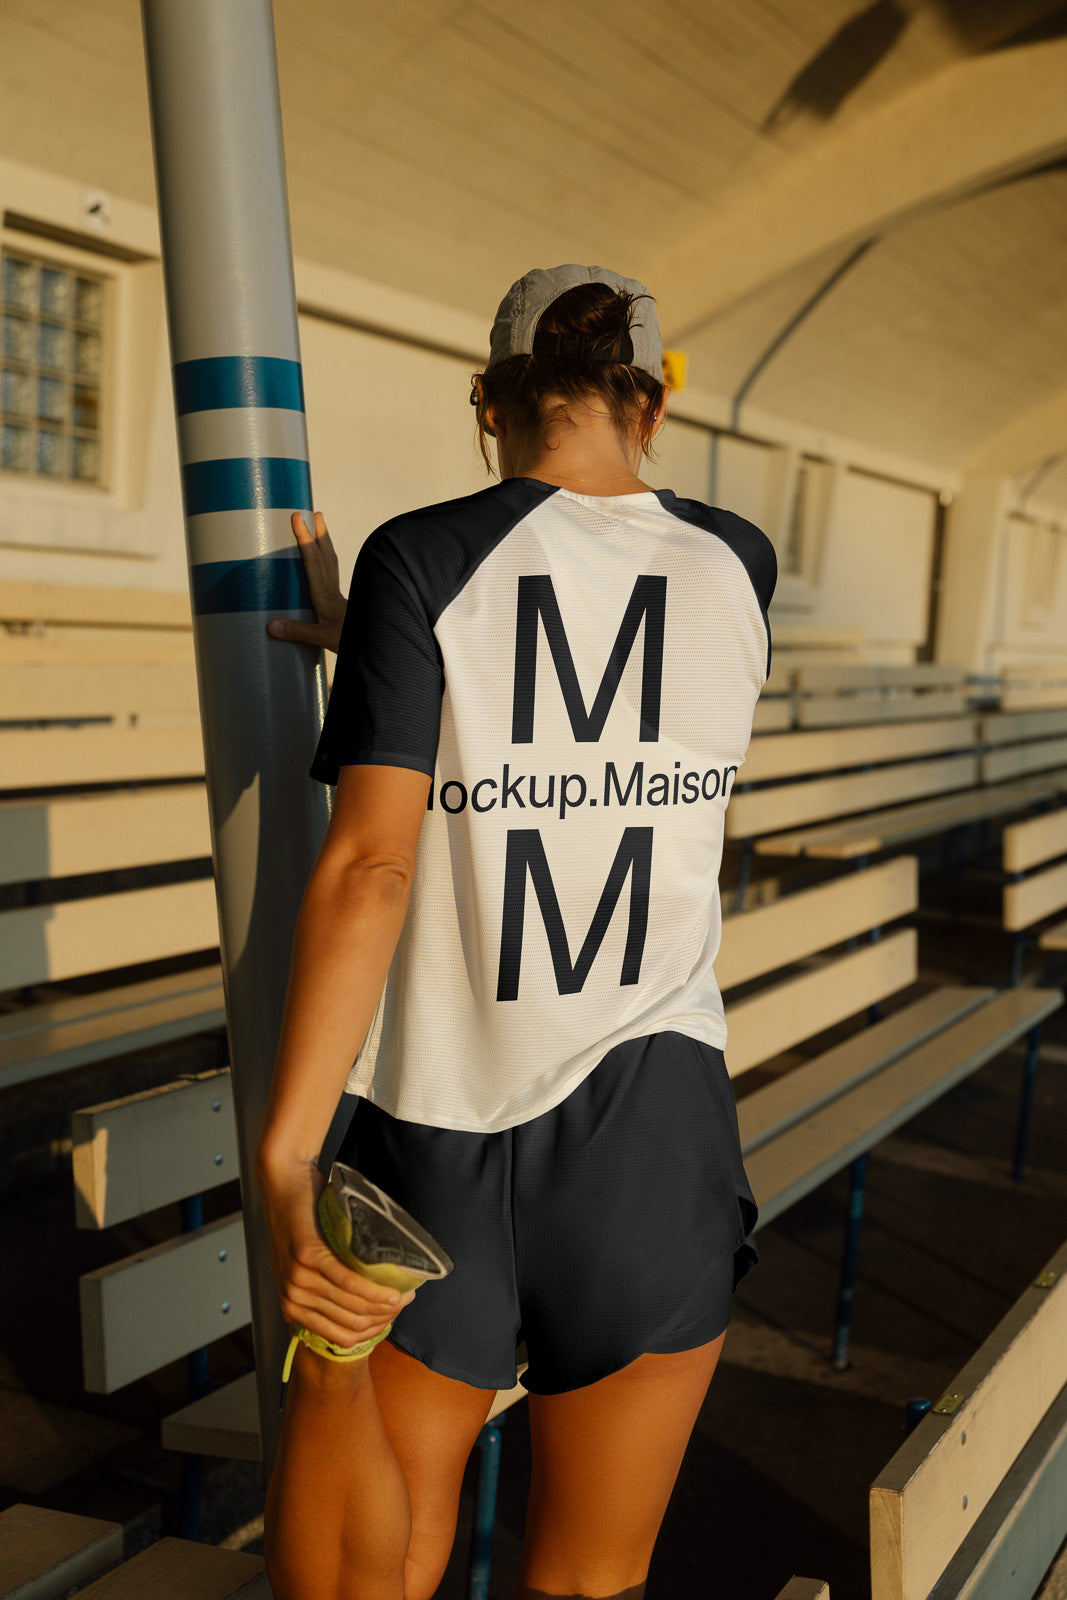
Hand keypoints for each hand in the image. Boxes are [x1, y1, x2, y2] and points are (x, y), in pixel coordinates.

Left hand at [257, 1155, 414, 1347]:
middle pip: (350, 1324)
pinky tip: (391, 1289)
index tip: (394, 1317)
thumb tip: (364, 1307)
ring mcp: (299, 1279)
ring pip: (352, 1306)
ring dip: (384, 1305)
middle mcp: (293, 1298)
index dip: (373, 1332)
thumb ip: (323, 1290)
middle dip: (384, 1318)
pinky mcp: (309, 1257)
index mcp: (293, 1307)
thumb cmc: (302, 1222)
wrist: (285, 1185)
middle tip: (407, 1302)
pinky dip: (373, 1289)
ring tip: (406, 1294)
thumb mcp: (305, 1266)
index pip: (341, 1336)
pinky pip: (348, 1281)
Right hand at [267, 511, 346, 654]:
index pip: (313, 560)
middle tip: (316, 513)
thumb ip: (298, 631)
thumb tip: (272, 624)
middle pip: (327, 555)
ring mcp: (338, 596)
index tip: (298, 518)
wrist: (377, 644)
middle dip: (320, 533)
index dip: (305, 538)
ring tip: (320, 530)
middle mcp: (332, 590)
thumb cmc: (352, 641)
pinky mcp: (341, 604)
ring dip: (325, 545)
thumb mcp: (323, 638)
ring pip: (331, 563)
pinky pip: (331, 576)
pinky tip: (324, 569)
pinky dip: (327, 564)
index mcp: (325, 594)